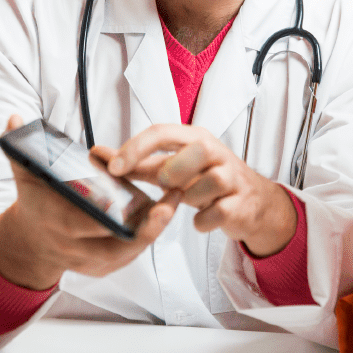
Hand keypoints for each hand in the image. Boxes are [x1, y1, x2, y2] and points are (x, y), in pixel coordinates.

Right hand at [0, 115, 178, 289]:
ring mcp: (92, 262)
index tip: (126, 202)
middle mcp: (76, 249)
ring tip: (173, 204)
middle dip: (144, 229)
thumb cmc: (34, 204)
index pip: (83, 226)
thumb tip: (14, 119)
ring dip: (153, 231)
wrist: (29, 244)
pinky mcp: (105, 267)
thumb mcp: (25, 177)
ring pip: (128, 253)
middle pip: (115, 247)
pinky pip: (131, 255)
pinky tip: (165, 215)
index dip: (105, 217)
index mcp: (57, 225)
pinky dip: (148, 237)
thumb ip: (21, 150)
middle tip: (166, 205)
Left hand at [97, 124, 296, 256]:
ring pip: (208, 183)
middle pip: (194, 150)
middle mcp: (215, 151)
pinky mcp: (240, 203)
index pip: (161, 132)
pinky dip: (203, 221)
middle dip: (173, 172)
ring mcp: (231, 176)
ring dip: (191, 198)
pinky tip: (202, 219)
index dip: (135, 148)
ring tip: (191, 200)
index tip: (113, 168)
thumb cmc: (205, 180)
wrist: (252, 202)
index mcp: (194, 138)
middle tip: (167, 185)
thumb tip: (100, 155)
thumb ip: (138, 163)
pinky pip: (217, 212)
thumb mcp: (174, 167)